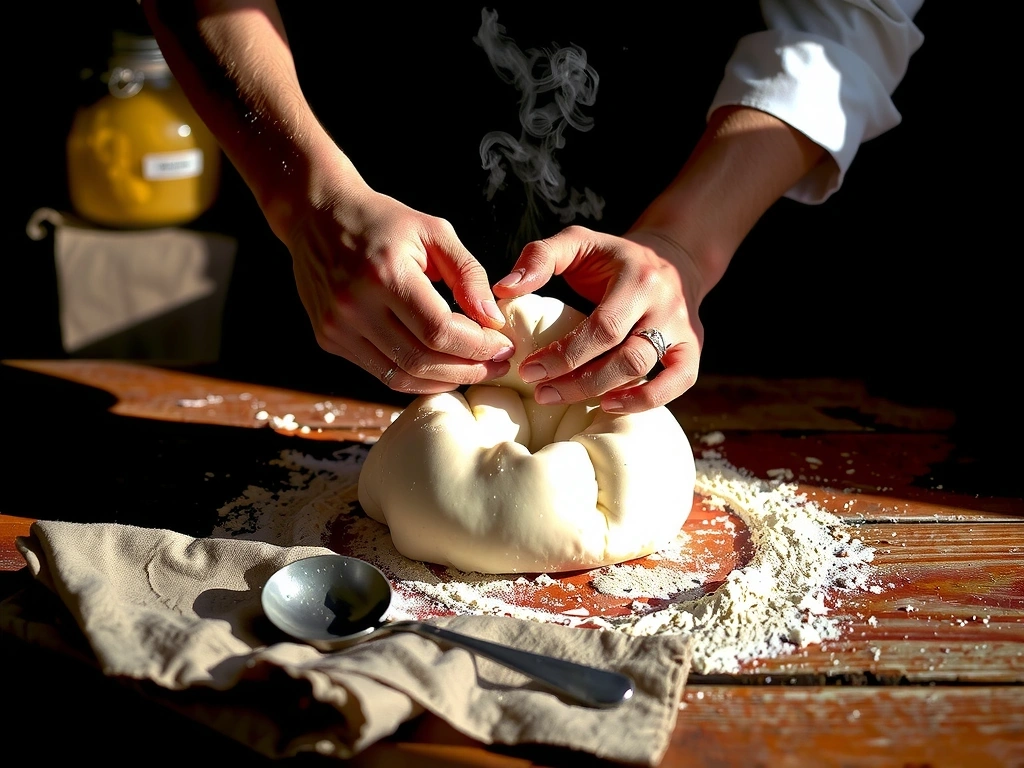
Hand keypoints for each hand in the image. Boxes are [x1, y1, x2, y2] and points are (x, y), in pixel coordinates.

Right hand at [282, 180, 515, 393]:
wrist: (318, 214)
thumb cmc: (383, 221)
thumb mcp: (434, 232)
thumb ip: (468, 274)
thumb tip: (493, 319)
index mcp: (384, 274)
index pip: (439, 330)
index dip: (478, 346)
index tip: (504, 345)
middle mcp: (355, 305)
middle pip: (422, 361)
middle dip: (469, 369)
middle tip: (498, 365)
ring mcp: (338, 327)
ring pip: (401, 376)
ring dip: (445, 380)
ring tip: (475, 369)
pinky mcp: (329, 339)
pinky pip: (381, 372)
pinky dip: (417, 377)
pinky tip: (441, 367)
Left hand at [492, 225, 703, 412]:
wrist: (675, 256)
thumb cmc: (615, 256)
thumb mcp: (579, 241)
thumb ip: (540, 257)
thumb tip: (505, 288)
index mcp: (638, 278)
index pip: (602, 327)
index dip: (565, 354)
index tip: (529, 368)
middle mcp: (665, 305)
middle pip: (624, 355)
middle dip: (577, 379)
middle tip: (539, 391)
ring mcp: (682, 329)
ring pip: (644, 371)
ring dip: (600, 392)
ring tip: (559, 397)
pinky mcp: (692, 348)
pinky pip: (679, 383)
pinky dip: (647, 400)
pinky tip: (610, 406)